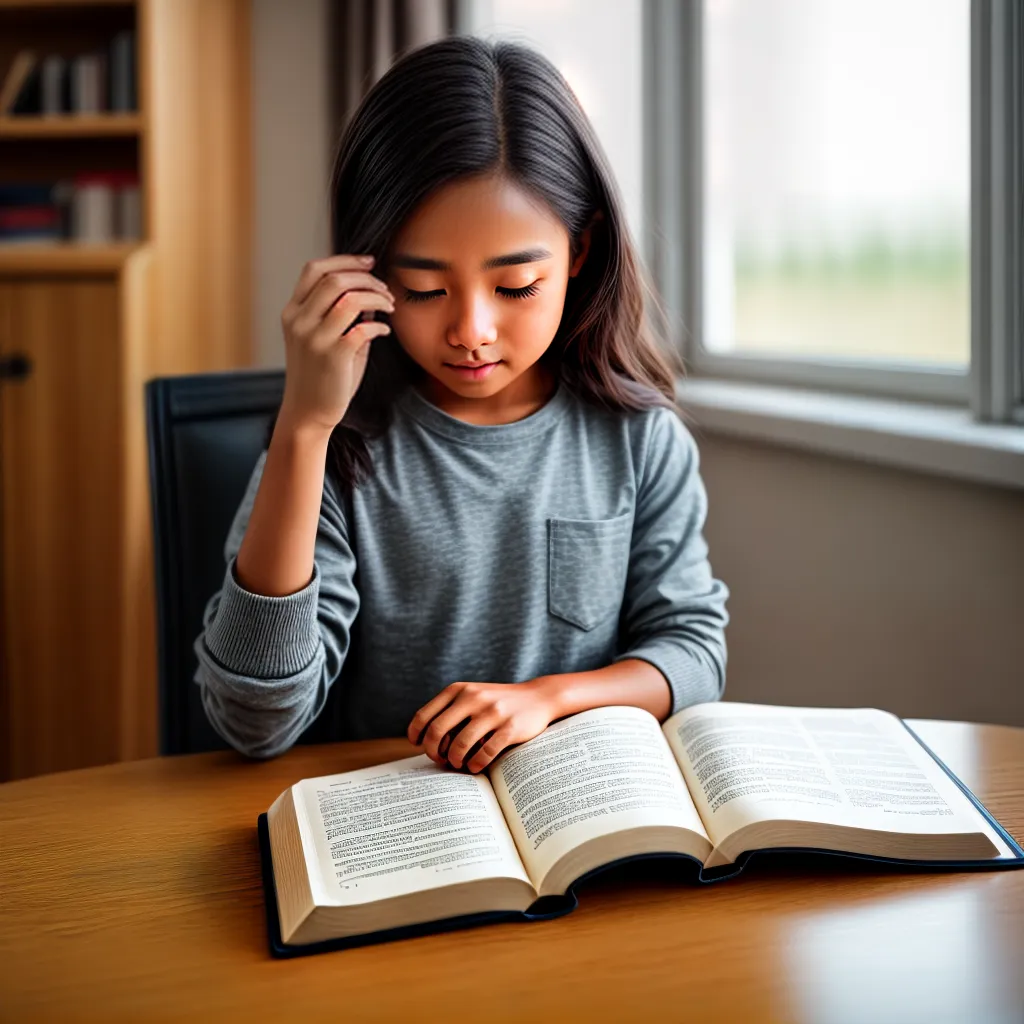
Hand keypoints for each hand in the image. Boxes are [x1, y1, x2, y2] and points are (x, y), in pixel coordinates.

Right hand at [277, 254, 394, 434]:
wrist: (308, 413)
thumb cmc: (319, 374)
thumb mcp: (321, 338)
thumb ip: (338, 313)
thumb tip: (368, 290)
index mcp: (292, 312)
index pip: (314, 269)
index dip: (345, 260)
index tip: (369, 262)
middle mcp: (299, 321)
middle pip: (334, 279)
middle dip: (367, 278)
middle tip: (385, 289)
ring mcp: (314, 338)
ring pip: (349, 298)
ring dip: (376, 297)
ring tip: (389, 306)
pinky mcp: (333, 356)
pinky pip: (363, 327)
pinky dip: (379, 325)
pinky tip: (384, 331)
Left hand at [407, 681, 559, 773]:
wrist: (538, 697)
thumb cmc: (497, 703)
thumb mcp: (471, 695)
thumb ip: (449, 710)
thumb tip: (424, 741)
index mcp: (458, 689)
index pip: (424, 716)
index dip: (417, 735)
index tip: (419, 746)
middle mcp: (473, 697)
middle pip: (437, 732)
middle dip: (433, 752)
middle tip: (440, 760)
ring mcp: (492, 712)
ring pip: (459, 745)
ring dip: (455, 761)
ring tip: (459, 764)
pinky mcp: (510, 727)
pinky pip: (484, 753)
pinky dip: (475, 765)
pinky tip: (475, 766)